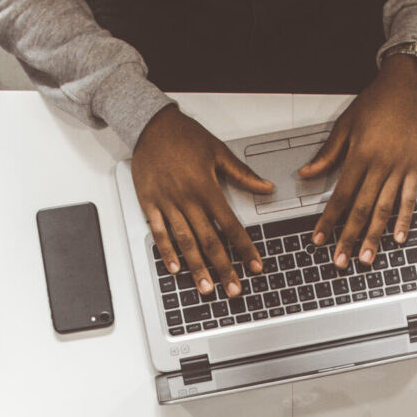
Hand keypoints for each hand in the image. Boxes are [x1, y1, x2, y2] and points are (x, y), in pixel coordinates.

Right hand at [132, 105, 273, 297]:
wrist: (152, 127)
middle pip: (209, 241)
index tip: (254, 265)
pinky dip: (167, 252)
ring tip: (206, 287)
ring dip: (197, 267)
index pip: (230, 225)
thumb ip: (242, 174)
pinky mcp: (150, 205)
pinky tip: (176, 268)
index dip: (244, 248)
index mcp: (207, 187)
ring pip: (185, 242)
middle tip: (233, 289)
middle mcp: (188, 199)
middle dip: (223, 267)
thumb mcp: (219, 152)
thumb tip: (267, 188)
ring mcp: (167, 204)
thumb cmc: (185, 137)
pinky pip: (159, 233)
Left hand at [300, 54, 416, 268]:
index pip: (340, 197)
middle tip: (340, 260)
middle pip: (361, 209)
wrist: (406, 86)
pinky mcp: (415, 167)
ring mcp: (400, 167)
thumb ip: (326, 155)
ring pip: (385, 208)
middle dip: (348, 237)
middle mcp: (381, 165)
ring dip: (374, 236)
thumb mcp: (344, 126)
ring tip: (365, 257)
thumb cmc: (374, 104)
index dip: (328, 220)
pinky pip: (410, 197)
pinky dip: (405, 219)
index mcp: (359, 156)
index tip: (318, 239)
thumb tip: (304, 175)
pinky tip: (398, 237)